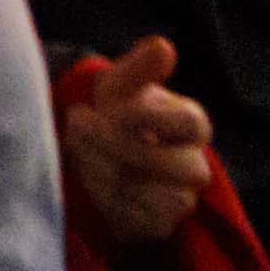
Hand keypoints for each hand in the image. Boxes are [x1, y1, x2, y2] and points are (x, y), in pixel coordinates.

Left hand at [53, 38, 217, 247]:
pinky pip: (135, 216)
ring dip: (104, 167)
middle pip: (175, 166)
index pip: (192, 125)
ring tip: (75, 144)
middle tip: (78, 122)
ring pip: (152, 193)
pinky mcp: (156, 224)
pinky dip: (103, 193)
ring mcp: (179, 199)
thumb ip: (141, 68)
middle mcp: (194, 165)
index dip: (151, 117)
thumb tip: (162, 46)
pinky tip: (85, 171)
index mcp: (193, 124)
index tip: (112, 106)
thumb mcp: (121, 84)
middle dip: (119, 144)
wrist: (97, 149)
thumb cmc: (116, 108)